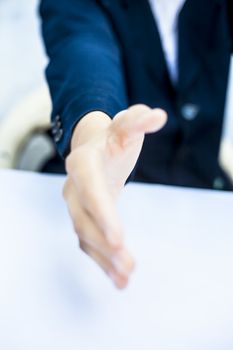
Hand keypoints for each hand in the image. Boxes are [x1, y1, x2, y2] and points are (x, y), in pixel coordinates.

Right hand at [63, 105, 166, 288]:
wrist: (94, 149)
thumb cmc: (113, 138)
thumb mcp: (127, 125)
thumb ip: (139, 120)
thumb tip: (159, 116)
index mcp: (83, 162)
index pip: (90, 188)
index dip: (102, 213)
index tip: (119, 238)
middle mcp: (74, 186)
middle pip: (83, 218)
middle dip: (103, 243)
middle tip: (127, 264)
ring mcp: (77, 205)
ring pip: (84, 235)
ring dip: (103, 258)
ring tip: (126, 276)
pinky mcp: (85, 218)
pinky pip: (89, 243)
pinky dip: (102, 261)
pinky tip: (119, 279)